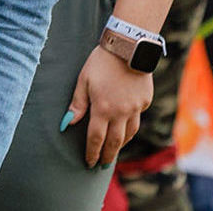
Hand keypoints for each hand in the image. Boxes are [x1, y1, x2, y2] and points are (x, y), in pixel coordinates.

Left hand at [61, 45, 153, 167]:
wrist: (129, 46)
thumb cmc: (102, 61)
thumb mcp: (84, 80)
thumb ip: (77, 104)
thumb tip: (67, 124)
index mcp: (103, 109)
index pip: (96, 139)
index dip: (92, 153)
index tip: (89, 163)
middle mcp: (120, 113)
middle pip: (114, 142)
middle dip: (108, 156)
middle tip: (103, 165)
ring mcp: (135, 108)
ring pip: (129, 133)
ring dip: (121, 144)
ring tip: (115, 149)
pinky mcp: (145, 100)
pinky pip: (138, 117)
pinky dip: (131, 124)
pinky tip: (127, 124)